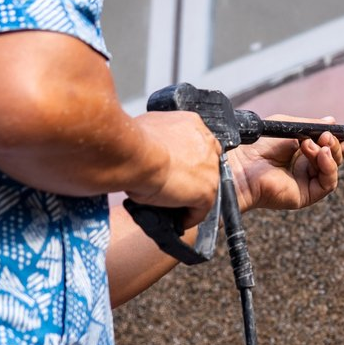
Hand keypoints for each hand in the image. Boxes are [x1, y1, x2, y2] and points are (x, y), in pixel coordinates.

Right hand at [125, 110, 221, 226]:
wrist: (135, 156)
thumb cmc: (133, 142)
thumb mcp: (146, 128)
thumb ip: (157, 138)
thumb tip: (148, 148)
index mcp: (192, 124)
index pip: (196, 146)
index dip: (186, 161)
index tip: (175, 170)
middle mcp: (207, 144)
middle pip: (204, 167)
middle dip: (190, 179)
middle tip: (172, 189)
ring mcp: (210, 169)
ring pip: (204, 189)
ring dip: (189, 199)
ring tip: (172, 207)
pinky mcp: (207, 191)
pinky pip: (200, 210)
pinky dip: (188, 217)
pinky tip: (176, 220)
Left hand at [228, 115, 343, 211]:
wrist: (243, 165)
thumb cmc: (258, 146)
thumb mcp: (289, 126)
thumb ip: (312, 125)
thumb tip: (333, 121)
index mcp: (302, 151)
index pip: (330, 146)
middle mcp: (306, 167)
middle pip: (337, 157)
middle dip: (338, 144)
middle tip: (326, 136)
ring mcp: (307, 182)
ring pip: (334, 168)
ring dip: (329, 153)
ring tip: (314, 144)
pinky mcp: (307, 195)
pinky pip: (329, 182)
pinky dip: (328, 166)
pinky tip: (319, 155)